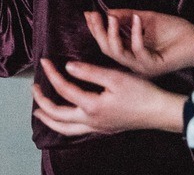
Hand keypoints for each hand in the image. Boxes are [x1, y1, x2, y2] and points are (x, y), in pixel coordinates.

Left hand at [32, 59, 186, 136]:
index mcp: (91, 106)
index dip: (51, 74)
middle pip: (57, 115)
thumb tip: (67, 66)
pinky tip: (65, 119)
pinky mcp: (104, 129)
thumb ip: (89, 71)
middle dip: (42, 102)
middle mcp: (91, 121)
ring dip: (50, 120)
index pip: (63, 89)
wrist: (160, 112)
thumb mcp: (114, 76)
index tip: (44, 61)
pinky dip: (64, 126)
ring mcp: (97, 128)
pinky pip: (76, 131)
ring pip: (65, 129)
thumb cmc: (141, 93)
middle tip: (34, 88)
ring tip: (39, 112)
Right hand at [83, 9, 193, 74]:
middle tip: (95, 16)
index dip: (96, 29)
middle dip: (98, 32)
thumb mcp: (146, 19)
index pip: (106, 42)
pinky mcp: (153, 66)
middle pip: (107, 50)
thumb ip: (127, 17)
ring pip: (118, 54)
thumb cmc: (175, 31)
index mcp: (130, 52)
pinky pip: (138, 51)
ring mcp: (142, 66)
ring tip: (111, 18)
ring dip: (111, 35)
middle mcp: (133, 62)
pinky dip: (135, 34)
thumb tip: (106, 12)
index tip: (88, 14)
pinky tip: (137, 18)